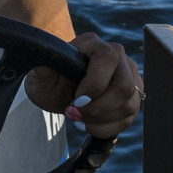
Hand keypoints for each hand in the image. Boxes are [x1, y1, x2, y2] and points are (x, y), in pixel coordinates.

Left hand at [23, 31, 142, 138]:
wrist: (57, 90)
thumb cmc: (49, 79)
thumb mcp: (40, 74)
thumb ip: (42, 66)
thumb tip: (41, 58)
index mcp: (93, 44)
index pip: (108, 59)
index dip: (95, 85)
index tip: (76, 101)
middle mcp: (117, 56)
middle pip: (124, 86)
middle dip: (99, 108)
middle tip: (77, 113)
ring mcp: (129, 76)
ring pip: (129, 105)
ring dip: (101, 120)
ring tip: (80, 118)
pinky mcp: (132, 96)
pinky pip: (129, 118)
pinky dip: (107, 128)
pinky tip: (89, 124)